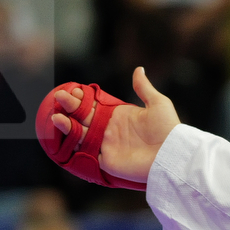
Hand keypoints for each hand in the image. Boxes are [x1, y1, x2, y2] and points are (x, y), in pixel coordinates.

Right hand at [48, 67, 179, 184]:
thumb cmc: (168, 128)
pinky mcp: (106, 160)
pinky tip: (64, 130)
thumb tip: (138, 69)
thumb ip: (144, 87)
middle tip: (61, 96)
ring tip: (57, 115)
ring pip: (81, 133)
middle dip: (71, 107)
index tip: (75, 90)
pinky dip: (73, 141)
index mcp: (119, 115)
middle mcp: (110, 130)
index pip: (95, 105)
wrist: (172, 154)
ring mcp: (107, 145)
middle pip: (84, 117)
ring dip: (67, 124)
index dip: (84, 98)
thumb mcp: (158, 103)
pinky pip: (85, 151)